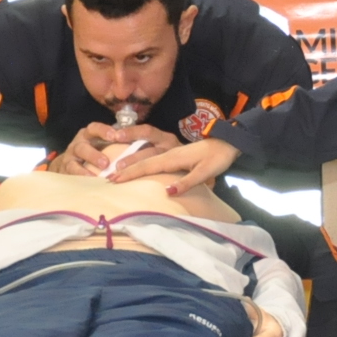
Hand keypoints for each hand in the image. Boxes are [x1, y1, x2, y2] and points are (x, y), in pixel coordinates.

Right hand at [52, 121, 180, 176]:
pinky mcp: (66, 168)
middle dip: (94, 152)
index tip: (116, 136)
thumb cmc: (96, 153)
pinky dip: (81, 176)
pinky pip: (71, 171)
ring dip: (88, 165)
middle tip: (106, 162)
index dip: (105, 131)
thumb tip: (150, 146)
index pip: (96, 128)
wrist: (69, 163)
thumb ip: (121, 144)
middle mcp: (79, 142)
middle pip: (84, 143)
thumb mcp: (107, 145)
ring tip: (99, 175)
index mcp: (91, 133)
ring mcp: (71, 155)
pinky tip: (92, 183)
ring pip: (77, 157)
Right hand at [109, 136, 239, 194]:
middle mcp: (169, 153)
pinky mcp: (175, 154)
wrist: (227, 143)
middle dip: (125, 170)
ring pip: (146, 157)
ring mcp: (171, 152)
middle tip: (109, 178)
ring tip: (117, 171)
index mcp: (173, 157)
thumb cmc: (217, 158)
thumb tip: (167, 192)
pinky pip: (153, 158)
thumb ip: (187, 182)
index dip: (131, 173)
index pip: (147, 166)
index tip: (115, 180)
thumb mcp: (205, 172)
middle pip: (143, 161)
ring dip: (131, 164)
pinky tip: (138, 166)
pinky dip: (142, 162)